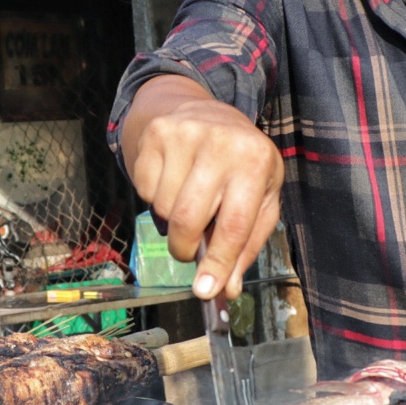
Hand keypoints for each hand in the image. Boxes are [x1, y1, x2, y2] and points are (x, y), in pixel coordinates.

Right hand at [123, 76, 283, 299]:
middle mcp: (221, 143)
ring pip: (163, 208)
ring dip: (172, 220)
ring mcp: (185, 135)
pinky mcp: (156, 135)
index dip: (218, 262)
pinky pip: (145, 191)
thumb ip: (246, 245)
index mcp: (256, 161)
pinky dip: (156, 199)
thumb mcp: (260, 198)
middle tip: (188, 250)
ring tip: (189, 201)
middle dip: (185, 248)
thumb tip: (225, 288)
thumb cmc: (240, 164)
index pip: (235, 224)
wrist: (205, 113)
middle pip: (189, 219)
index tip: (205, 291)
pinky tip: (173, 181)